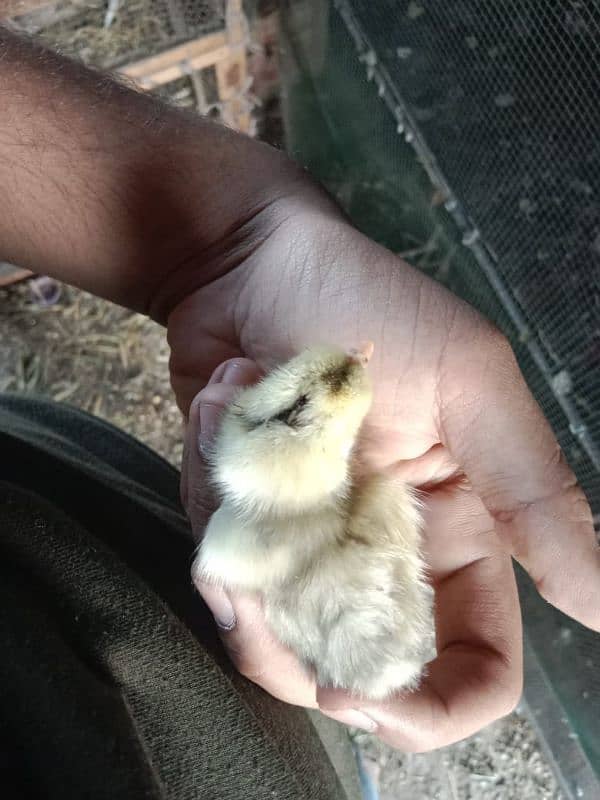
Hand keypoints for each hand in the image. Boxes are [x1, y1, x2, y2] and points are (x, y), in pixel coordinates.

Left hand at [175, 198, 598, 750]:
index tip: (363, 696)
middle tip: (246, 586)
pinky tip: (218, 418)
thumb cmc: (367, 302)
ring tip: (231, 466)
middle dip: (292, 651)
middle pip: (349, 670)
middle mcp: (381, 555)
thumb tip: (599, 606)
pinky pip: (219, 560)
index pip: (471, 664)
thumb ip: (533, 490)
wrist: (251, 264)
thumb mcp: (469, 383)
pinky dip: (207, 502)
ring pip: (271, 628)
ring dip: (235, 565)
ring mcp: (307, 543)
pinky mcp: (245, 522)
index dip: (431, 708)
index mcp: (456, 534)